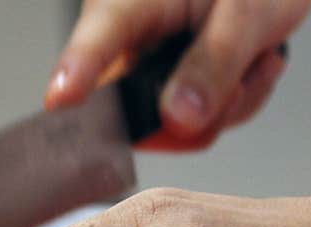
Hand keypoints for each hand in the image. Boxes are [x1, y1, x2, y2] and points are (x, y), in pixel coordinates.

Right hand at [44, 0, 310, 148]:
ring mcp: (142, 73)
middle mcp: (127, 41)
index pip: (99, 37)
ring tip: (250, 61)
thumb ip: (215, 63)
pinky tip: (244, 72)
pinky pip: (196, 130)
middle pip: (135, 112)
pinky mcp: (162, 97)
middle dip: (200, 113)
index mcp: (132, 0)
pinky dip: (231, 109)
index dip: (78, 70)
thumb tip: (179, 118)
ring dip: (225, 109)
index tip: (61, 98)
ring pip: (173, 130)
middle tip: (240, 82)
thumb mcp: (247, 12)